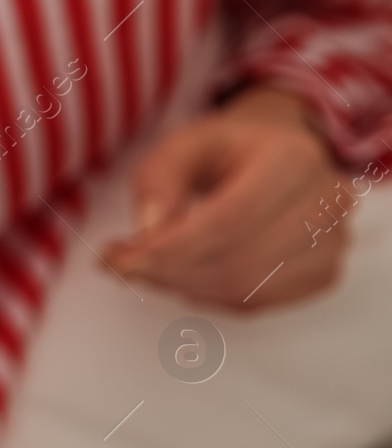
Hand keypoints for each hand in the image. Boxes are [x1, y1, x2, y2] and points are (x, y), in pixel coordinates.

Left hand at [102, 86, 349, 307]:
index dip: (169, 248)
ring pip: (245, 290)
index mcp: (293, 159)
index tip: (116, 260)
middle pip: (237, 261)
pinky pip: (255, 303)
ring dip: (181, 287)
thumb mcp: (182, 144)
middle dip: (167, 272)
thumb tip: (149, 234)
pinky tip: (181, 275)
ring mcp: (332, 242)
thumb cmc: (225, 149)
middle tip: (118, 267)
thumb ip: (158, 180)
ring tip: (143, 267)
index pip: (229, 220)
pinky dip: (207, 296)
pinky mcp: (323, 273)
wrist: (276, 152)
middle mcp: (326, 202)